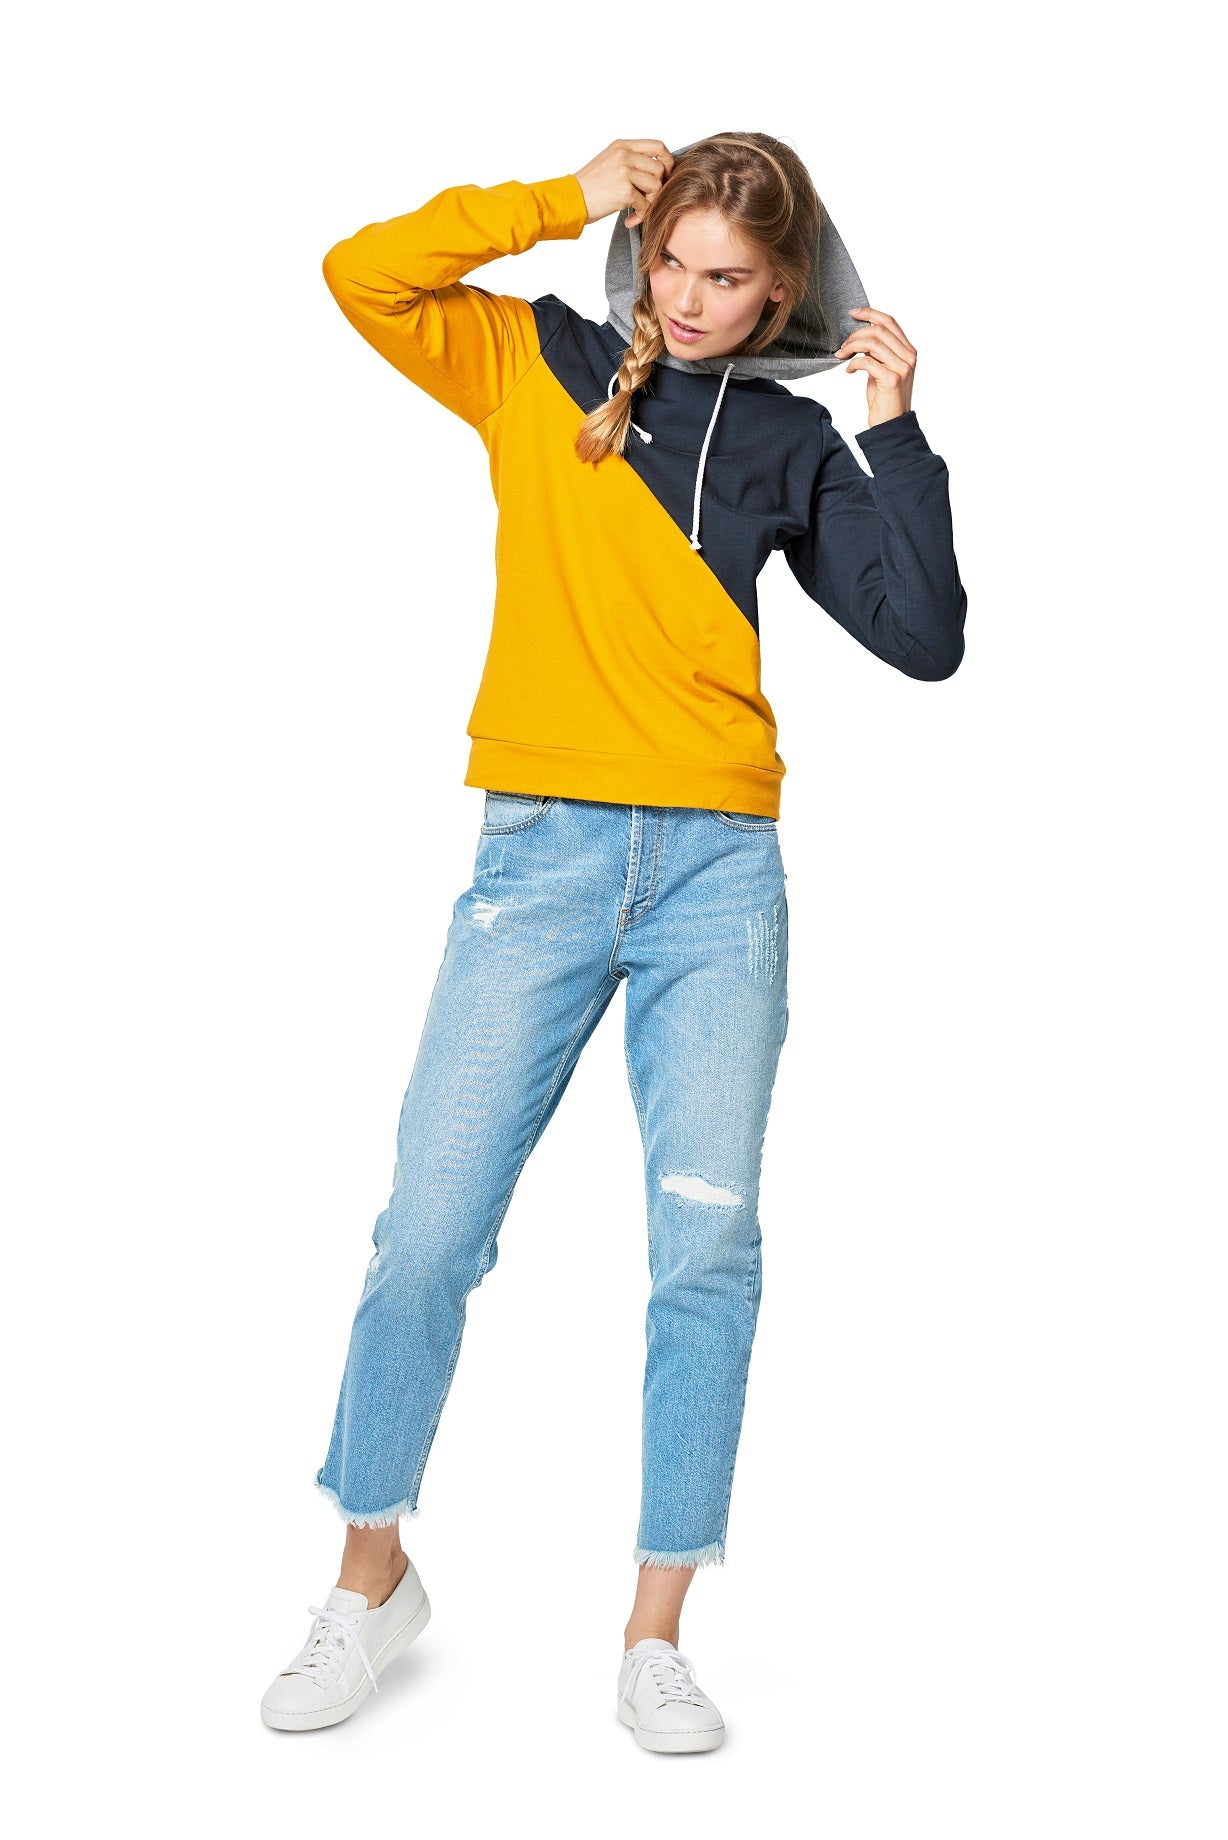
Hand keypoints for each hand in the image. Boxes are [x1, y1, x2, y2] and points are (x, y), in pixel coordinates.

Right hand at [573, 139, 675, 228]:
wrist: (571, 200)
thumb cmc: (589, 186)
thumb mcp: (609, 161)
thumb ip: (631, 160)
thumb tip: (658, 170)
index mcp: (622, 146)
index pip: (657, 146)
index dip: (667, 161)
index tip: (664, 174)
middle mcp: (624, 155)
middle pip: (659, 169)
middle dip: (657, 187)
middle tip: (646, 198)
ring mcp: (624, 172)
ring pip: (656, 186)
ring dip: (650, 202)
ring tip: (637, 209)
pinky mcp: (624, 192)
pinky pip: (645, 205)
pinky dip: (640, 216)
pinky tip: (629, 219)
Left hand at [835, 307, 915, 424]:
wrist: (891, 425)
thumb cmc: (885, 398)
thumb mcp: (883, 369)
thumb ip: (877, 352)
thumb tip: (860, 337)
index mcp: (908, 351)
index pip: (890, 322)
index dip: (870, 313)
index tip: (853, 313)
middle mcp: (909, 356)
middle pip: (879, 329)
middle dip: (855, 334)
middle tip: (842, 346)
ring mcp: (902, 368)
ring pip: (872, 343)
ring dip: (851, 347)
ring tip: (842, 356)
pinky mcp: (892, 380)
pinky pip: (867, 362)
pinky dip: (853, 363)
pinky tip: (849, 370)